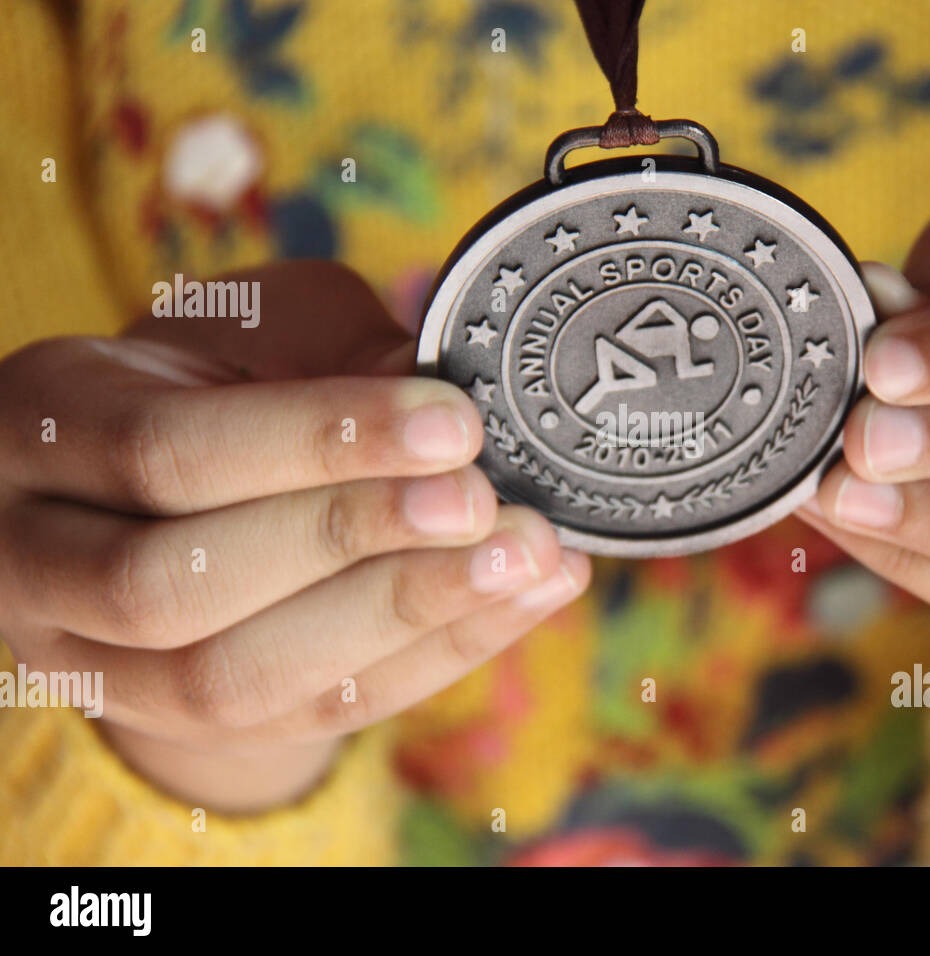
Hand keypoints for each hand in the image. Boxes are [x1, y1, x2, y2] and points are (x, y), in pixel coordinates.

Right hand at [0, 261, 589, 809]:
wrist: (163, 501)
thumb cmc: (220, 383)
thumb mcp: (255, 330)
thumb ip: (335, 348)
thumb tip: (451, 390)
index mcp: (44, 428)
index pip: (167, 450)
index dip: (316, 440)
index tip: (454, 421)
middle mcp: (39, 562)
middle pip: (177, 582)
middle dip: (348, 538)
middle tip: (481, 501)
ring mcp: (107, 666)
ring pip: (236, 678)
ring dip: (400, 615)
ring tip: (525, 557)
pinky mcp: (196, 725)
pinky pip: (316, 713)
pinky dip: (441, 655)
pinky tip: (531, 596)